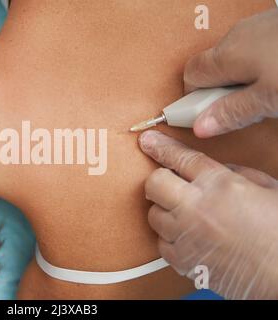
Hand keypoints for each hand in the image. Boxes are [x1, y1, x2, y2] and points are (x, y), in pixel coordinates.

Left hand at [139, 130, 277, 298]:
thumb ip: (236, 174)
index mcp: (220, 185)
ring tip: (184, 215)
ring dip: (165, 211)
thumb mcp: (267, 189)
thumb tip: (217, 170)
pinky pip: (160, 244)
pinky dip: (169, 238)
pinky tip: (186, 237)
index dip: (161, 146)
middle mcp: (197, 208)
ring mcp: (187, 235)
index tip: (148, 141)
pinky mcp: (184, 261)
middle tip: (170, 185)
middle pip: (155, 183)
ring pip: (153, 215)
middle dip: (160, 180)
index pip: (181, 158)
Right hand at [184, 9, 277, 137]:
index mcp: (227, 55)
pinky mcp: (277, 24)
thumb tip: (201, 127)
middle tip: (244, 109)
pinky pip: (256, 49)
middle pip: (212, 66)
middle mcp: (238, 36)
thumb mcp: (270, 100)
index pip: (190, 76)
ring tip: (269, 95)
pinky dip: (261, 65)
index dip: (194, 99)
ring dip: (242, 79)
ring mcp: (259, 26)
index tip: (206, 116)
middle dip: (220, 90)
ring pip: (235, 58)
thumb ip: (231, 113)